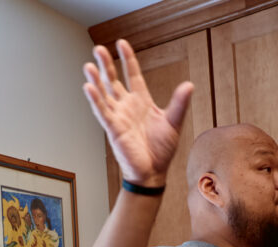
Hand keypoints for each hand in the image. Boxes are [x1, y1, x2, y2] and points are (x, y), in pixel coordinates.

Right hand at [82, 39, 193, 186]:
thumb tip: (188, 85)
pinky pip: (102, 111)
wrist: (153, 172)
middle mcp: (127, 106)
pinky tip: (89, 87)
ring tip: (89, 65)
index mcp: (141, 102)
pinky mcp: (113, 129)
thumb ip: (179, 103)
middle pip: (113, 80)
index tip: (122, 43)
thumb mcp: (174, 122)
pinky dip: (95, 99)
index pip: (132, 75)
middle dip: (106, 64)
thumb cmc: (161, 150)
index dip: (127, 59)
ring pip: (104, 94)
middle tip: (98, 49)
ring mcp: (118, 117)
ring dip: (96, 79)